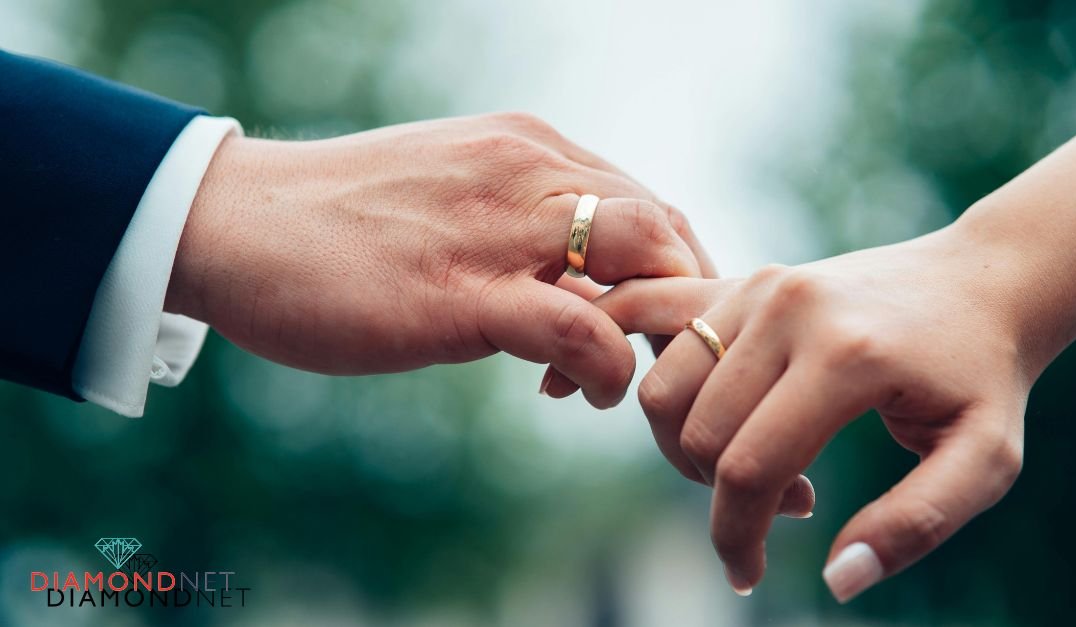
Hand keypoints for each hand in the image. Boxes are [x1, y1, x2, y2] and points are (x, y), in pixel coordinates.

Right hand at [165, 112, 713, 407]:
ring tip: (626, 378)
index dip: (671, 272)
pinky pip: (578, 328)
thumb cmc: (342, 223)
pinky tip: (581, 392)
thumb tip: (578, 296)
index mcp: (529, 149)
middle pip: (664, 226)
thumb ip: (522, 235)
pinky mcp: (460, 293)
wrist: (235, 223)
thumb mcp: (455, 206)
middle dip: (685, 301)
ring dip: (658, 328)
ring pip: (641, 256)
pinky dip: (605, 366)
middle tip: (658, 361)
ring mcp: (497, 227)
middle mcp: (527, 171)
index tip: (650, 328)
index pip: (648, 201)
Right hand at [594, 226, 1028, 599]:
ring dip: (688, 447)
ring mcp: (759, 286)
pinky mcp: (744, 281)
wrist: (979, 284)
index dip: (735, 539)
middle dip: (721, 497)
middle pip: (696, 434)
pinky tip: (674, 414)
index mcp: (845, 354)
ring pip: (662, 391)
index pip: (749, 467)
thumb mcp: (984, 461)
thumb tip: (836, 580)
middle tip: (789, 505)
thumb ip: (915, 525)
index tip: (748, 576)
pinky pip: (658, 335)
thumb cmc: (983, 379)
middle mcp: (788, 309)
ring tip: (758, 459)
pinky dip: (646, 375)